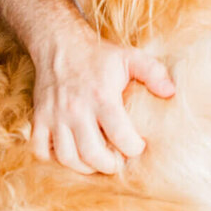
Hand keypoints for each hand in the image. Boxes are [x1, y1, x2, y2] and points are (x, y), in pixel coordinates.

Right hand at [29, 16, 174, 174]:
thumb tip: (171, 93)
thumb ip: (153, 73)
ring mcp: (55, 115)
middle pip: (91, 152)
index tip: (138, 146)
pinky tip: (69, 153)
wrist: (59, 43)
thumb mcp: (130, 57)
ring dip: (84, 167)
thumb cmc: (98, 54)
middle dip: (109, 165)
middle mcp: (76, 109)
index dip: (133, 147)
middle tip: (118, 162)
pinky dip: (52, 159)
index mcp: (101, 96)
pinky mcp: (39, 118)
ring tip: (96, 163)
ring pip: (66, 156)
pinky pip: (39, 150)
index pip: (120, 135)